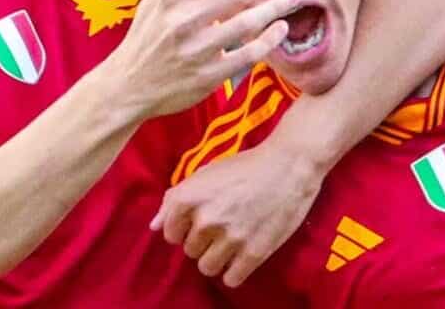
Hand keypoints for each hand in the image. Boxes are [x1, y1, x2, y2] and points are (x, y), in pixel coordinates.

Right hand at [108, 0, 300, 116]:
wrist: (127, 87)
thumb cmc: (148, 38)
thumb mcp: (157, 4)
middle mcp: (182, 22)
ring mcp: (196, 50)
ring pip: (247, 23)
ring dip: (275, 5)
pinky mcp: (208, 76)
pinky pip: (248, 54)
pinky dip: (269, 39)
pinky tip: (281, 27)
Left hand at [153, 139, 326, 286]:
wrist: (290, 164)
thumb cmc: (247, 165)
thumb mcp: (206, 174)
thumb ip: (175, 199)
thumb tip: (153, 226)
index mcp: (188, 198)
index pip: (171, 234)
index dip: (186, 227)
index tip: (204, 218)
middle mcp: (204, 220)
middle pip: (190, 250)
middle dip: (204, 241)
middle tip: (225, 225)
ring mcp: (229, 239)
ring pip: (207, 267)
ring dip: (218, 258)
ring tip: (234, 241)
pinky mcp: (253, 253)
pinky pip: (231, 279)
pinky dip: (235, 271)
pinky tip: (244, 255)